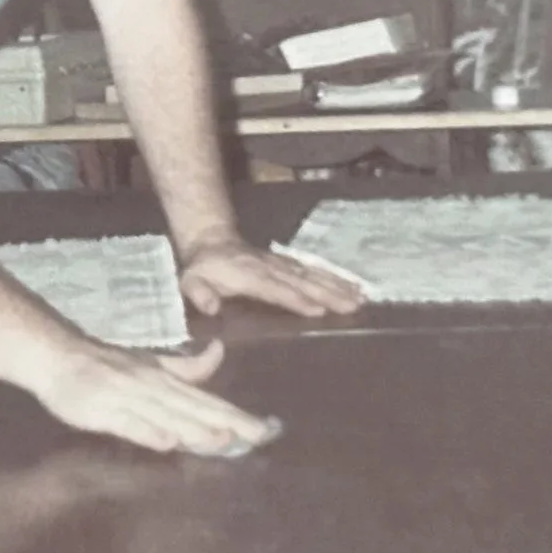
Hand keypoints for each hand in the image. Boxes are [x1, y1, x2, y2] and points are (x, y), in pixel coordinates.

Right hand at [33, 336, 277, 456]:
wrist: (58, 356)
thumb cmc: (107, 364)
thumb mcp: (152, 364)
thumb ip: (186, 367)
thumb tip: (220, 352)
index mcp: (166, 379)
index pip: (209, 400)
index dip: (239, 415)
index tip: (270, 429)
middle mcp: (152, 387)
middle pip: (195, 407)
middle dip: (228, 423)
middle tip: (261, 437)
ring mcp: (126, 398)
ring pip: (165, 415)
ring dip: (194, 427)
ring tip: (224, 441)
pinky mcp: (101, 410)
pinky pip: (127, 423)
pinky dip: (146, 431)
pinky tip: (165, 442)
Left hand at [178, 237, 362, 317]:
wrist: (213, 242)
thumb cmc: (203, 270)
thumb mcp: (191, 281)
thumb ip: (199, 293)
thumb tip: (210, 305)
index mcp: (249, 276)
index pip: (276, 289)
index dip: (296, 299)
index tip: (319, 310)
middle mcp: (271, 268)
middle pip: (303, 281)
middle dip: (329, 294)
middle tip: (353, 306)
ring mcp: (283, 264)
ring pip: (314, 275)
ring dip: (338, 286)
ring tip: (361, 298)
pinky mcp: (290, 264)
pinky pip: (315, 270)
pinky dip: (336, 277)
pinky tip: (354, 286)